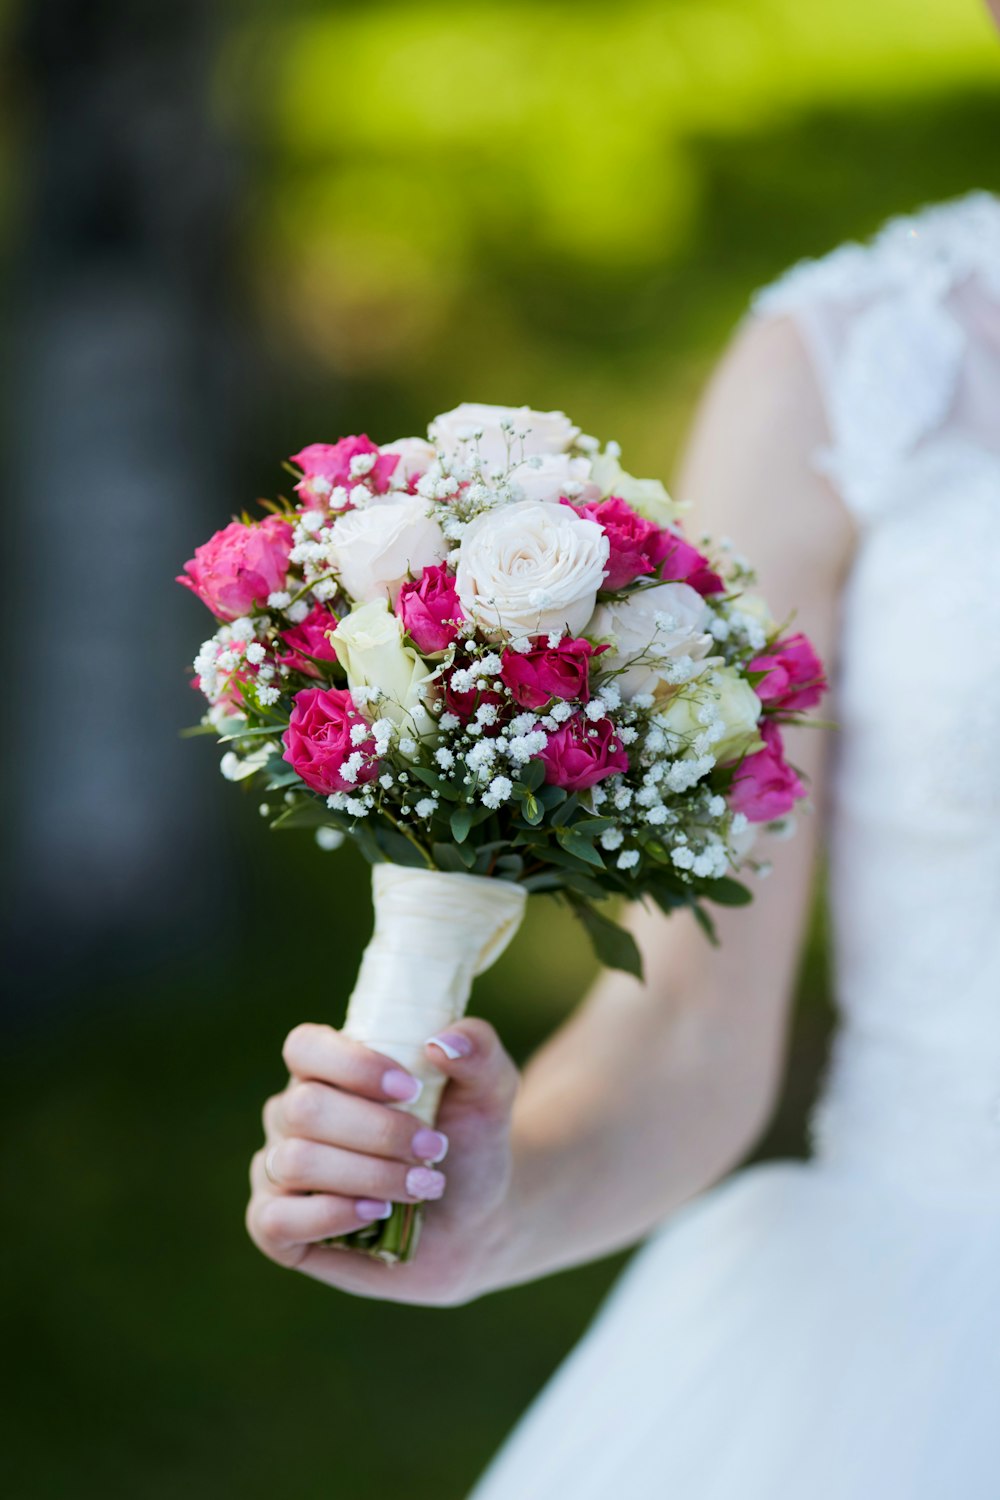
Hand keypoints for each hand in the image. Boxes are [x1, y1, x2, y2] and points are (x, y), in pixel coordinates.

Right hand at [246, 1018, 519, 1304]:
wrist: (474, 1222)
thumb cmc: (467, 1144)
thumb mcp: (490, 1090)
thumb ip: (478, 1050)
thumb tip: (440, 1043)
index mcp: (328, 1070)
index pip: (305, 1047)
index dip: (352, 1065)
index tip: (410, 1089)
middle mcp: (293, 1115)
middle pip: (305, 1108)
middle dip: (378, 1131)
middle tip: (434, 1148)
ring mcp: (278, 1171)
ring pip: (296, 1162)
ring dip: (368, 1174)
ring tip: (422, 1185)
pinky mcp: (277, 1228)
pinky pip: (275, 1220)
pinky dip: (329, 1214)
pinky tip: (376, 1211)